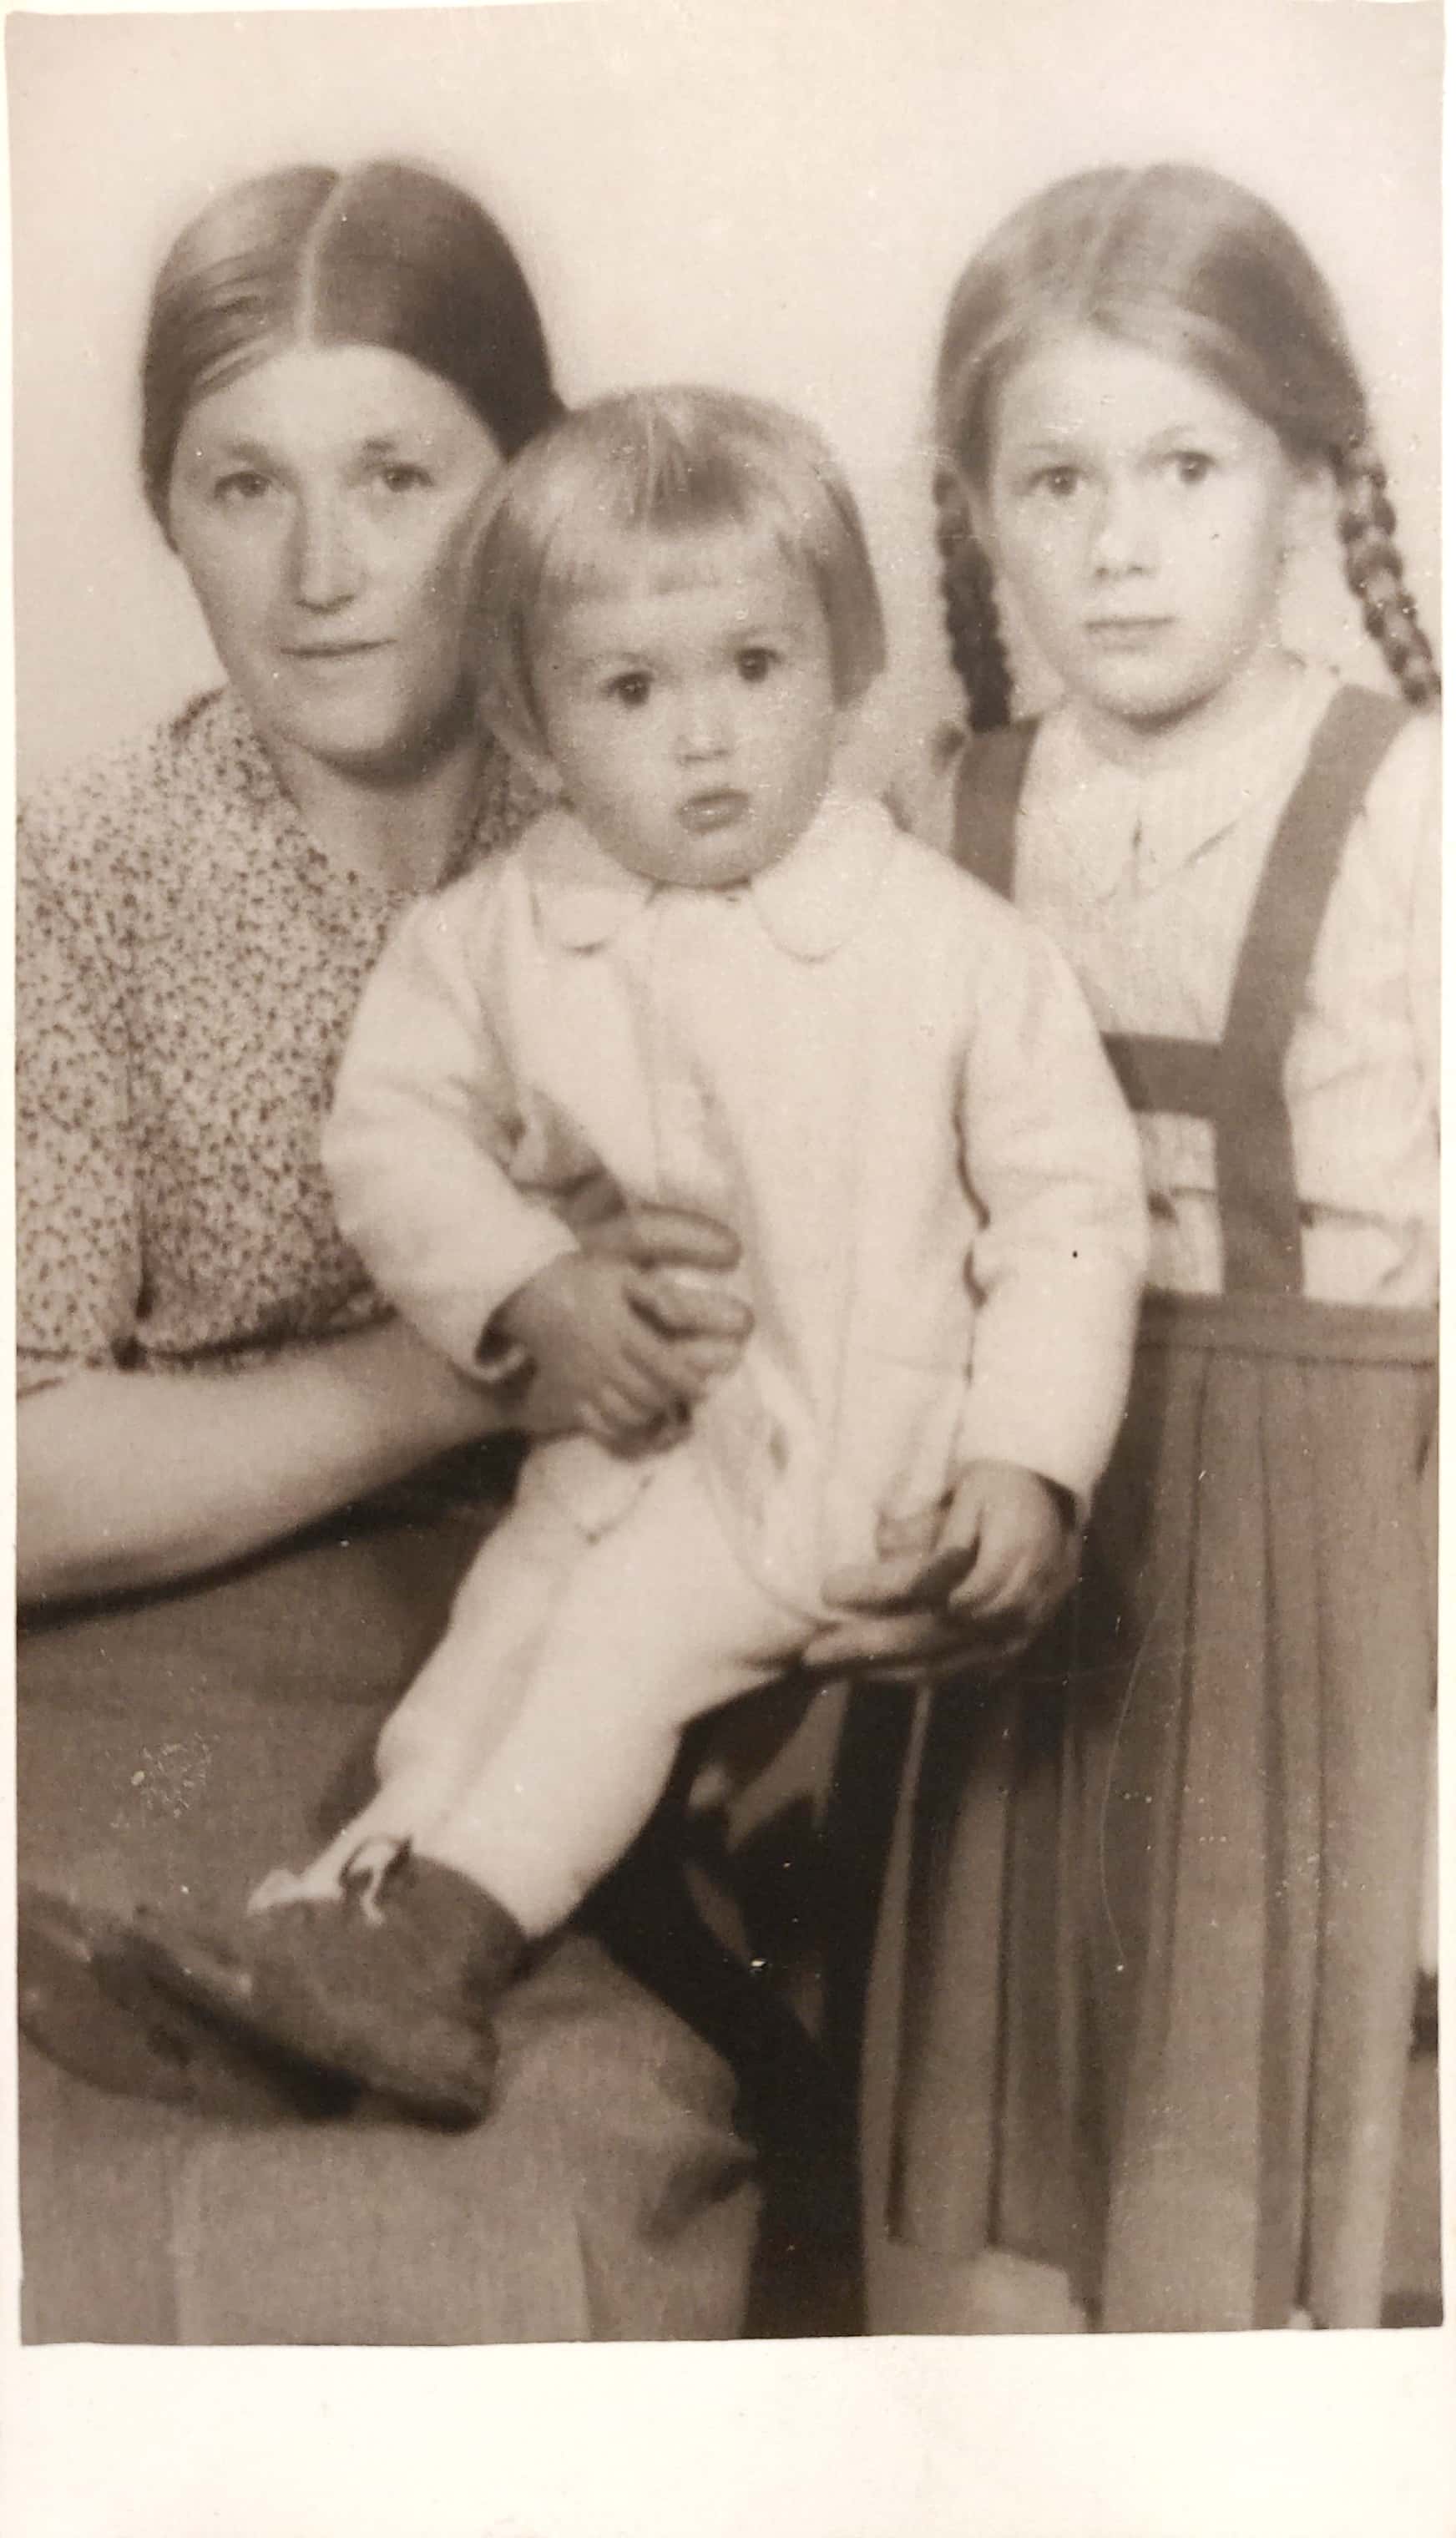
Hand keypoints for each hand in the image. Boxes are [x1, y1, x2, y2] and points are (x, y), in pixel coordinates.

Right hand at [498, 1252, 702, 1451]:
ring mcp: (583, 1381)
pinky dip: (622, 1429)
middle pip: (648, 1394)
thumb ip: (658, 1294)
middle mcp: (602, 1359)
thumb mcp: (624, 1273)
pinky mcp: (569, 1394)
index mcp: (619, 1329)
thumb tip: (682, 1318)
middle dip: (673, 1399)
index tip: (703, 1386)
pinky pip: (598, 1425)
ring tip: (662, 1403)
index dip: (688, 1381)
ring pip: (626, 1414)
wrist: (534, 1293)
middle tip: (684, 1395)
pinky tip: (635, 1418)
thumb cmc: (587, 1280)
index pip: (663, 1365)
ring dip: (651, 1415)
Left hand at [803, 1460, 1079, 1679]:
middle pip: (929, 1633)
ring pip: (940, 1663)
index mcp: (1007, 1556)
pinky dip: (911, 1675)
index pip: (930, 1582)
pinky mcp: (1010, 1652)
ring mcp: (1015, 1636)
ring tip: (831, 1667)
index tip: (828, 1588)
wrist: (1059, 1516)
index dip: (878, 1589)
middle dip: (866, 1645)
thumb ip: (931, 1524)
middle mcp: (1014, 1606)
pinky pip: (956, 1674)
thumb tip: (883, 1541)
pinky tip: (872, 1673)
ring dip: (881, 1669)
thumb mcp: (971, 1490)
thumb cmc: (1005, 1492)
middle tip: (813, 1652)